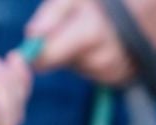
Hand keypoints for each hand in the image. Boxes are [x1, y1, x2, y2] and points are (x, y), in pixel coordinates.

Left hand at [27, 0, 155, 84]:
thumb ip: (51, 15)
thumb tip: (30, 40)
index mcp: (89, 35)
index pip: (43, 60)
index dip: (35, 51)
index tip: (36, 40)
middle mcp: (103, 60)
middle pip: (62, 63)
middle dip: (64, 44)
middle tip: (83, 20)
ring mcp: (116, 72)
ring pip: (79, 67)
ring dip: (82, 51)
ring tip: (102, 27)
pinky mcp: (125, 78)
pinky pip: (96, 71)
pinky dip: (98, 58)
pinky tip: (112, 39)